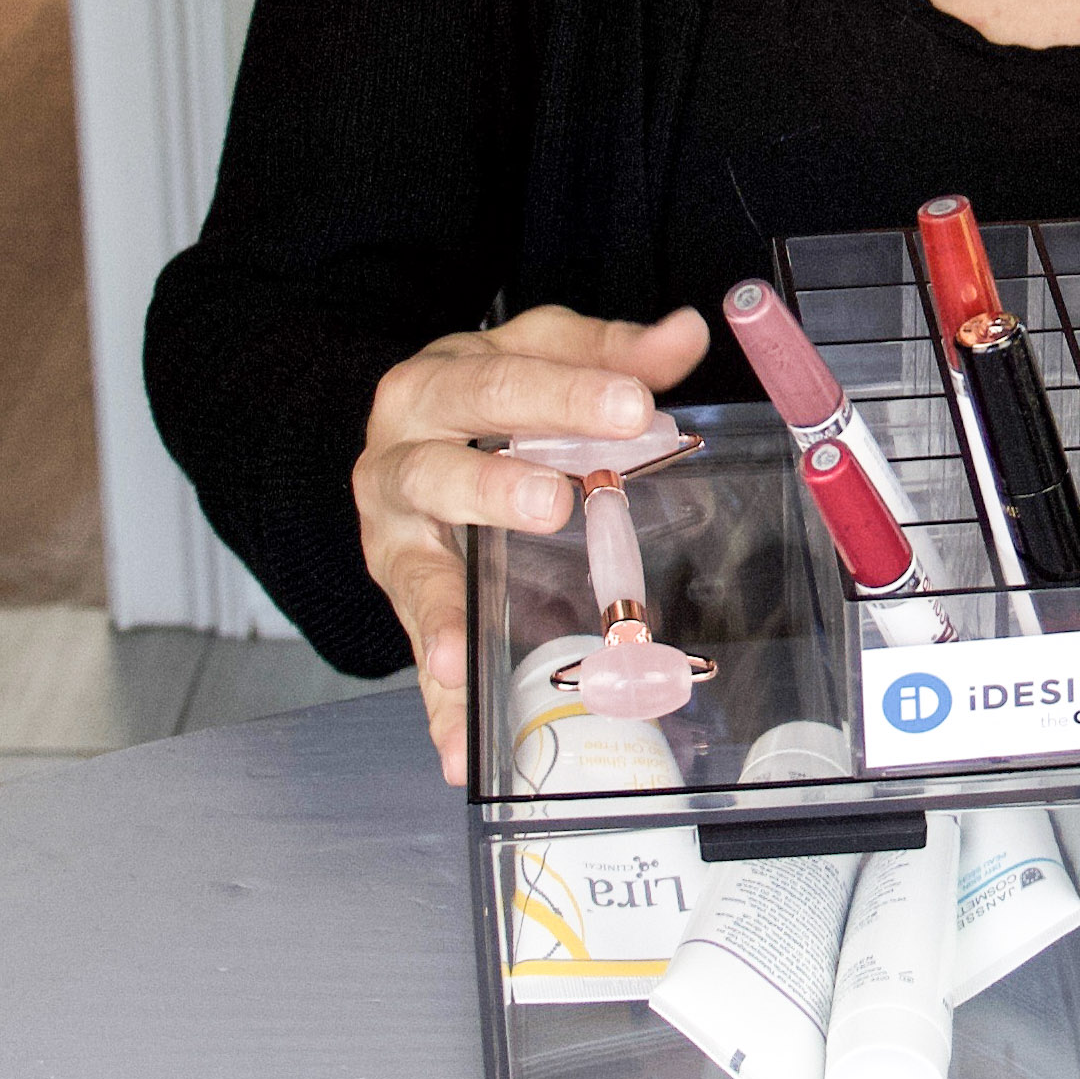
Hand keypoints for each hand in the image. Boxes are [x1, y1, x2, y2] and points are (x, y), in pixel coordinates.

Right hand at [354, 304, 709, 785]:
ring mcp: (392, 534)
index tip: (634, 405)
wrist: (398, 435)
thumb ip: (612, 352)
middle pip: (445, 465)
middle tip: (556, 501)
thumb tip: (687, 332)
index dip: (570, 392)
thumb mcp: (541, 356)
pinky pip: (418, 658)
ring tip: (465, 644)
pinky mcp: (401, 598)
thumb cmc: (483, 396)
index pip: (503, 377)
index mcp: (440, 383)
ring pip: (413, 567)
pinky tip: (462, 746)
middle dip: (498, 484)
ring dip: (444, 607)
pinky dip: (438, 705)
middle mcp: (399, 455)